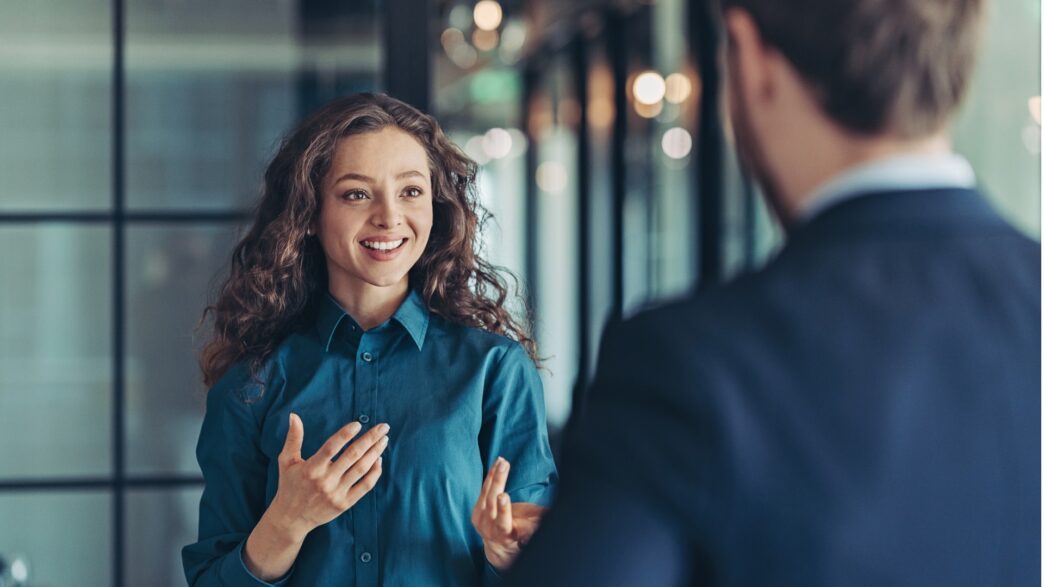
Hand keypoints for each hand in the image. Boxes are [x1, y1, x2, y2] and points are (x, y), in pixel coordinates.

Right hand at [268, 413, 388, 538]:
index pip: (331, 447)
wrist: (291, 519)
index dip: (345, 434)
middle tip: (383, 427)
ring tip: (384, 440)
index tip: (358, 424)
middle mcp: (325, 480)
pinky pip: (365, 486)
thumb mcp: (286, 461)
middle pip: (352, 455)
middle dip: (370, 439)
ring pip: (361, 469)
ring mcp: (336, 493)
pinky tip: (379, 460)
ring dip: (375, 453)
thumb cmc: (289, 486)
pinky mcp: (345, 504)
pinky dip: (374, 472)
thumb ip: (293, 438)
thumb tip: (294, 416)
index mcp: (311, 468)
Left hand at [471, 457, 548, 570]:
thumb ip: (536, 528)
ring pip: (486, 493)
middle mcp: (488, 527)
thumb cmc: (521, 535)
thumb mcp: (531, 534)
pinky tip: (498, 462)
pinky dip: (491, 475)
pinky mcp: (477, 509)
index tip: (503, 496)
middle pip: (492, 502)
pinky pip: (484, 489)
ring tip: (502, 461)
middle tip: (503, 466)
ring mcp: (480, 518)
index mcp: (503, 534)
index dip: (502, 509)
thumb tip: (551, 516)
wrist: (500, 544)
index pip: (502, 522)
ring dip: (494, 474)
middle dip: (498, 482)